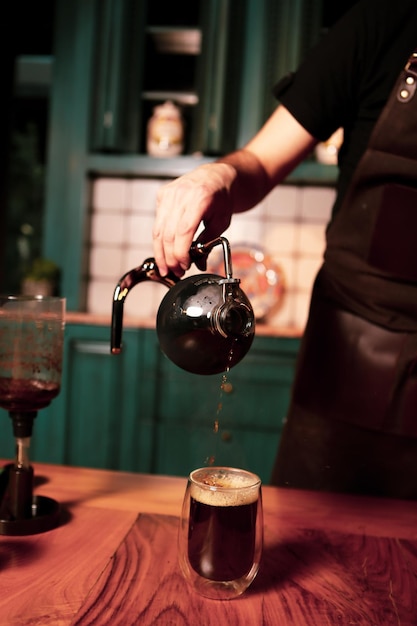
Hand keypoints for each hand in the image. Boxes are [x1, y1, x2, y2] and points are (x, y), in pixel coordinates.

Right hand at [152, 162, 235, 276]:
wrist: (216, 176)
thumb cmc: (221, 199)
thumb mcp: (222, 222)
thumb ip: (209, 243)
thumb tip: (199, 265)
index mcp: (201, 198)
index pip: (184, 231)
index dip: (181, 253)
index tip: (183, 267)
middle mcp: (182, 194)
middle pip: (168, 233)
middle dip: (170, 257)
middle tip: (175, 272)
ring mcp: (169, 193)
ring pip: (158, 230)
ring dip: (160, 253)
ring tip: (165, 268)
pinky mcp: (162, 194)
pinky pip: (157, 222)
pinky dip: (160, 239)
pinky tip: (164, 251)